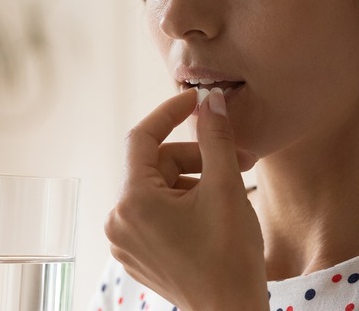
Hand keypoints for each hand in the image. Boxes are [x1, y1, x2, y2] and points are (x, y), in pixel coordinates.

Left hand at [105, 88, 267, 309]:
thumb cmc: (230, 257)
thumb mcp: (226, 188)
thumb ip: (216, 138)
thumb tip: (211, 102)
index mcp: (132, 201)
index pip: (143, 137)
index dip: (171, 112)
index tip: (197, 101)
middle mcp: (119, 221)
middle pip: (156, 165)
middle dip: (198, 157)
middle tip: (240, 159)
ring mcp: (126, 241)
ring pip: (158, 189)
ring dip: (195, 181)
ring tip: (233, 191)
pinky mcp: (138, 254)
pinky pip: (156, 213)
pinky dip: (184, 203)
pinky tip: (215, 211)